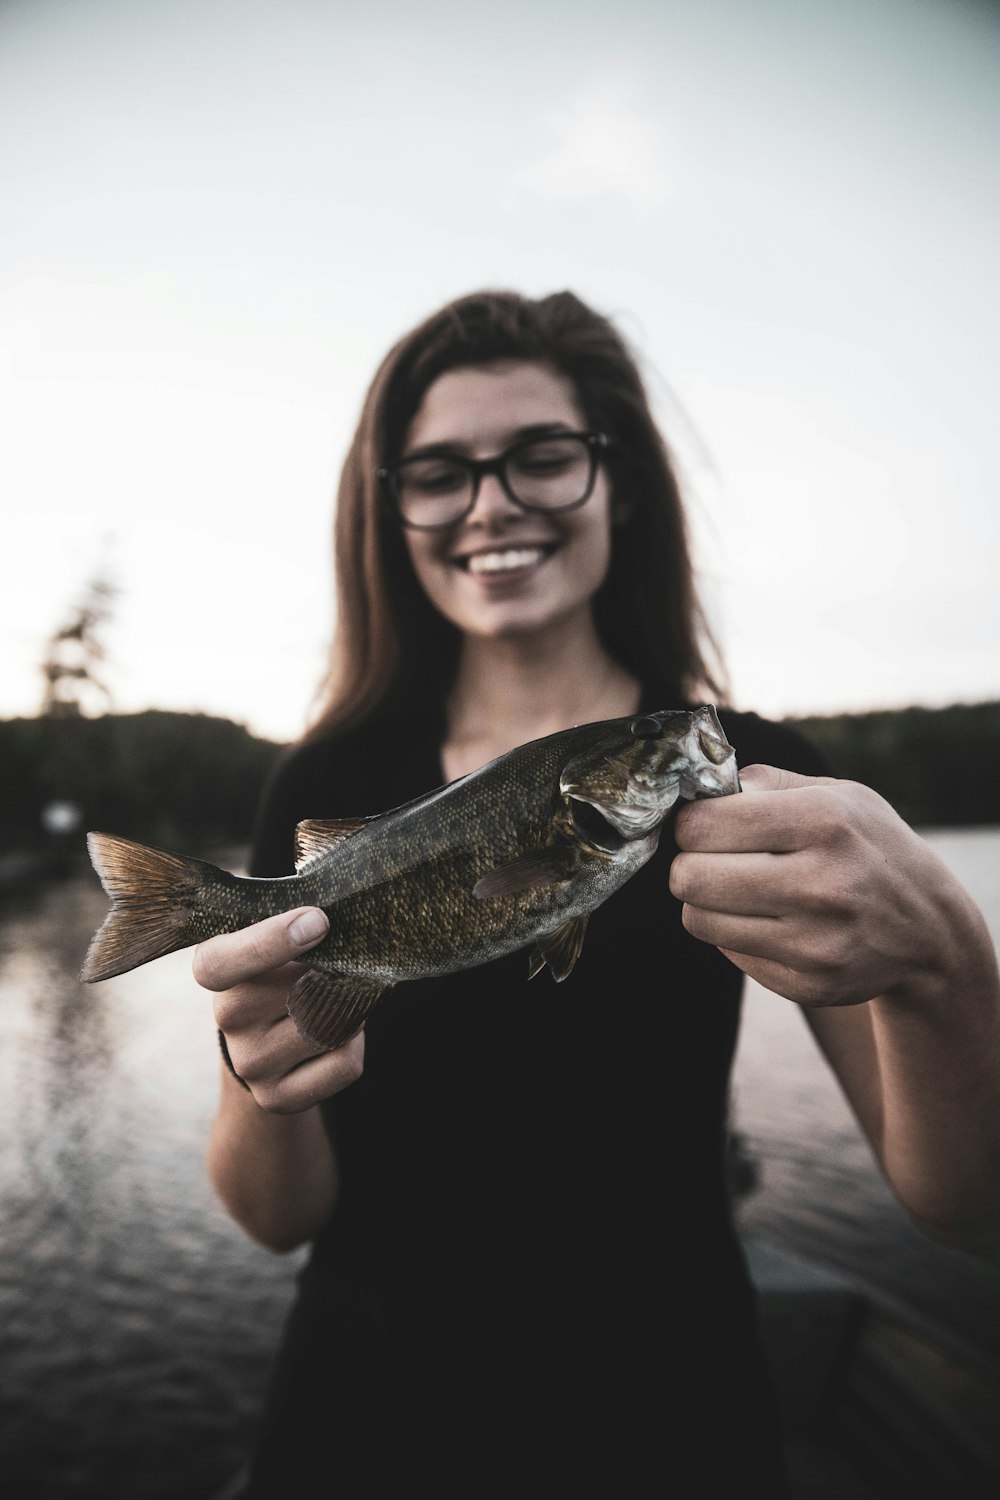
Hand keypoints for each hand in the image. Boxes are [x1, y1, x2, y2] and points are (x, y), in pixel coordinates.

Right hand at [193, 908, 364, 1111]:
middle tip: (346, 963)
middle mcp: (226, 1019)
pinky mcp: (277, 1097)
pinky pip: (343, 1064)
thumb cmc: (282, 967)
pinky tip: (341, 1033)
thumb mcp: (276, 937)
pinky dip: (356, 1043)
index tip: (318, 921)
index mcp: (214, 967)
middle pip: (302, 991)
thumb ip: (296, 924)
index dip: (270, 941)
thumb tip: (332, 925)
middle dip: (338, 973)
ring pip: (329, 1029)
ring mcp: (249, 1063)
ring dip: (354, 1008)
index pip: (222, 963)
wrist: (268, 1038)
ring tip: (342, 998)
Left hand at [669, 763, 959, 1007]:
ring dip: (707, 902)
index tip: (705, 826)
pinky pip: (728, 953)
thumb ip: (766, 783)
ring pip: (699, 919)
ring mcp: (815, 942)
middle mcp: (821, 884)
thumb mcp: (838, 795)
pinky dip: (736, 935)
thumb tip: (700, 788)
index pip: (703, 825)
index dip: (691, 824)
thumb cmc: (868, 847)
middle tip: (712, 860)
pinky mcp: (807, 983)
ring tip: (740, 889)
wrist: (930, 929)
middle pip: (689, 877)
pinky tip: (772, 921)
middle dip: (689, 864)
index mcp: (824, 822)